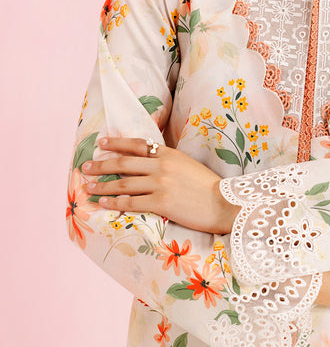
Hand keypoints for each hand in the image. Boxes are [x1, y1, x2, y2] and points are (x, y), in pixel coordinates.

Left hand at [82, 137, 238, 233]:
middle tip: (86, 167)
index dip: (117, 143)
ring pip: (123, 183)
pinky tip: (104, 202)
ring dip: (102, 185)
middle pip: (123, 163)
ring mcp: (160, 184)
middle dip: (101, 164)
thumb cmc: (210, 187)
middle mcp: (162, 166)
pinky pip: (131, 202)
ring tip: (89, 186)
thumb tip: (150, 161)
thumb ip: (169, 161)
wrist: (225, 204)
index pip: (137, 145)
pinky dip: (114, 202)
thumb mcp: (189, 165)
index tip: (101, 143)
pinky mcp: (161, 203)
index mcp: (169, 154)